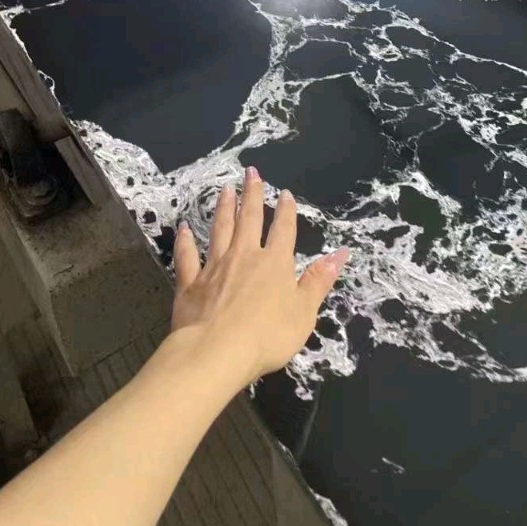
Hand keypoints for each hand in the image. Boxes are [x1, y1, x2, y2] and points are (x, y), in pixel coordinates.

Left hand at [168, 168, 348, 397]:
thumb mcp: (304, 311)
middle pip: (250, 220)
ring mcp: (215, 267)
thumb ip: (319, 280)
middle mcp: (245, 256)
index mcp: (275, 263)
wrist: (217, 352)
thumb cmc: (268, 335)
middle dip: (252, 195)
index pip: (283, 230)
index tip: (285, 193)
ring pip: (220, 230)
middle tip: (251, 173)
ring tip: (225, 191)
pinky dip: (186, 242)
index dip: (286, 211)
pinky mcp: (190, 283)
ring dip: (224, 209)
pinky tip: (184, 229)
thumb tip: (341, 253)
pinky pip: (188, 257)